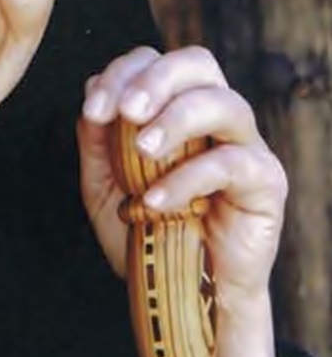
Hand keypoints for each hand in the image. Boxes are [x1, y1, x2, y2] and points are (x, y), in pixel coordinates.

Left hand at [77, 45, 288, 356]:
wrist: (179, 294)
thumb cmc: (144, 230)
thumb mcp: (103, 184)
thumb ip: (96, 139)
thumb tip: (91, 92)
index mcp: (173, 106)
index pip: (154, 62)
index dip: (122, 74)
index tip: (93, 110)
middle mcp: (213, 116)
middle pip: (198, 63)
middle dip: (157, 79)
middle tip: (126, 111)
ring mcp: (244, 145)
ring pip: (224, 102)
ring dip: (177, 118)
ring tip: (142, 149)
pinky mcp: (265, 182)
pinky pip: (233, 163)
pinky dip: (188, 177)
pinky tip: (155, 200)